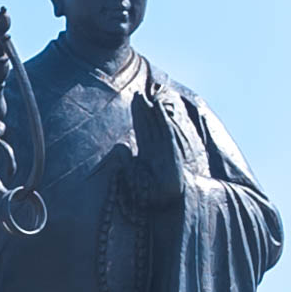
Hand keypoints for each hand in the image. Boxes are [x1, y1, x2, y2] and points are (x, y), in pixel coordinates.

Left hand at [134, 91, 185, 205]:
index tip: (134, 103)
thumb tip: (119, 146)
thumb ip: (125, 160)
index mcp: (146, 151)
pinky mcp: (171, 148)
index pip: (141, 129)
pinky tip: (158, 108)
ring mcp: (164, 146)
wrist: (166, 198)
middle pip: (148, 123)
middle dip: (143, 110)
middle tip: (138, 94)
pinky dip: (162, 118)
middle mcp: (155, 146)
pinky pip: (165, 130)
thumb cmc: (150, 190)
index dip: (138, 116)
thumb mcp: (133, 174)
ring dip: (151, 110)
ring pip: (156, 123)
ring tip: (145, 97)